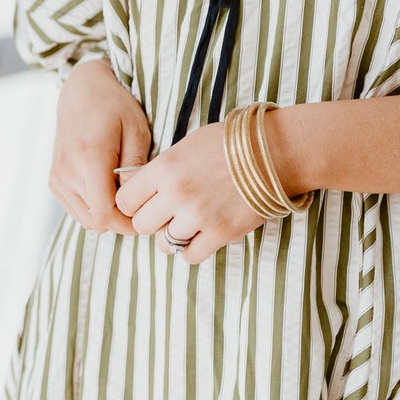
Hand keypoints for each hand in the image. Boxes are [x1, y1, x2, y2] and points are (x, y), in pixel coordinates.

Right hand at [49, 59, 151, 233]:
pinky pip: (78, 211)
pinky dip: (95, 209)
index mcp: (89, 157)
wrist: (82, 92)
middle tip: (142, 206)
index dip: (128, 224)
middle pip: (97, 221)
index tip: (146, 215)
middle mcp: (67, 171)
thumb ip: (136, 167)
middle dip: (122, 221)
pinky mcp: (54, 182)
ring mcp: (58, 178)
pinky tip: (110, 190)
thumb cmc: (115, 107)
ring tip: (126, 196)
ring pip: (87, 220)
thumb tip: (136, 200)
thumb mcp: (137, 130)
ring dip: (108, 216)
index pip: (104, 213)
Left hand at [114, 121, 266, 263]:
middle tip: (168, 212)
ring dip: (174, 236)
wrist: (274, 152)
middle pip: (141, 225)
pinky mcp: (220, 233)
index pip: (125, 200)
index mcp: (164, 167)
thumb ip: (162, 170)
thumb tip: (141, 191)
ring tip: (189, 222)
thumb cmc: (231, 144)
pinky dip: (192, 249)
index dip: (134, 202)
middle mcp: (176, 193)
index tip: (146, 201)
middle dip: (152, 220)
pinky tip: (202, 234)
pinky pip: (190, 256)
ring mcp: (198, 216)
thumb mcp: (187, 146)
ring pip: (164, 244)